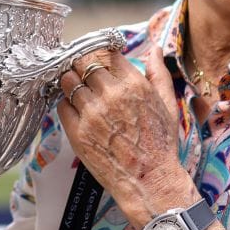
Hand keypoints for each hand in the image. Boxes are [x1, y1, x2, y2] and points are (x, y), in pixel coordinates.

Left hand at [54, 49, 199, 227]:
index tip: (98, 61)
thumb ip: (158, 73)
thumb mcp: (168, 105)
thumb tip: (155, 49)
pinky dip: (66, 104)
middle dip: (82, 66)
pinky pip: (61, 105)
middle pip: (82, 63)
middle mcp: (111, 95)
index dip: (99, 56)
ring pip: (68, 82)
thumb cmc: (160, 144)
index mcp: (134, 84)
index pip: (104, 53)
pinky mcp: (77, 132)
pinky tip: (77, 110)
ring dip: (71, 83)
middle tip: (83, 73)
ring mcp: (92, 114)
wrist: (149, 181)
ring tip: (78, 91)